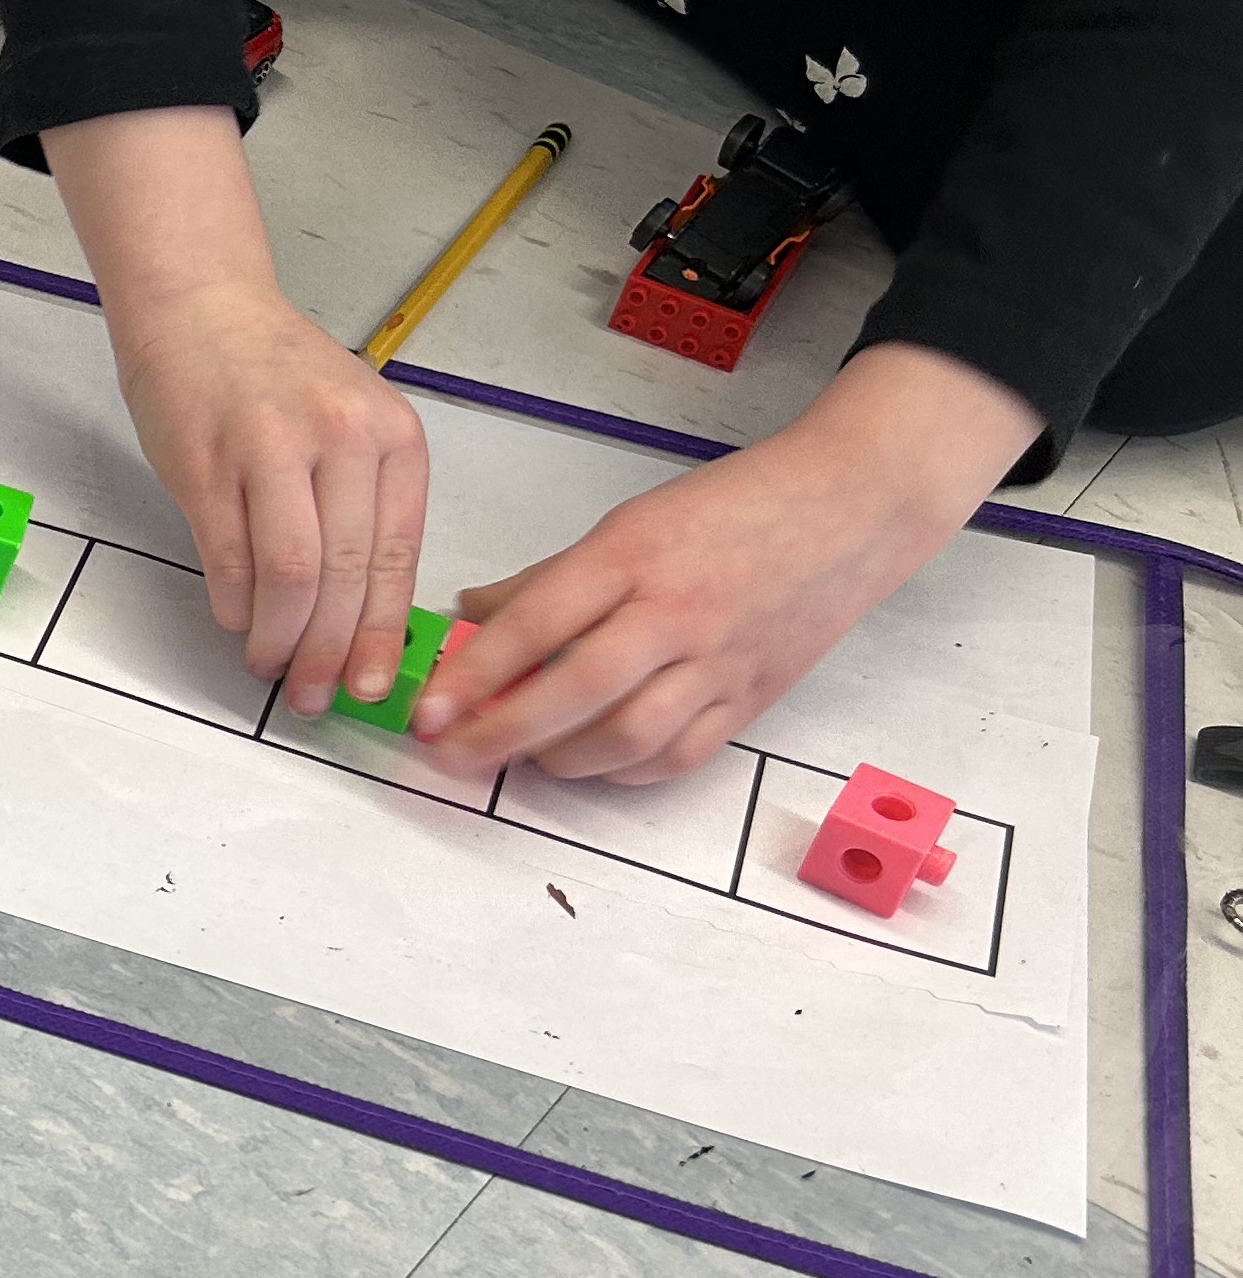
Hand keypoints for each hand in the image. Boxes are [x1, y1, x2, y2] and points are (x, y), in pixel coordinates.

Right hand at [112, 280, 435, 713]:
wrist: (199, 307)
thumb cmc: (273, 374)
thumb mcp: (349, 426)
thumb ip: (362, 509)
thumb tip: (362, 617)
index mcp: (393, 436)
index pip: (394, 558)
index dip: (381, 636)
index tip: (369, 686)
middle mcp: (343, 437)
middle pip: (343, 578)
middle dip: (327, 654)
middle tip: (311, 695)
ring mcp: (272, 448)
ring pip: (290, 578)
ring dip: (278, 639)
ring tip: (271, 665)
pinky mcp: (208, 464)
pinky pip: (230, 560)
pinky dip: (235, 606)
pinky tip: (238, 618)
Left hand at [415, 342, 1045, 782]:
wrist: (852, 507)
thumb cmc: (733, 507)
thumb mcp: (629, 521)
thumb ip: (549, 577)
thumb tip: (469, 616)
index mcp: (632, 557)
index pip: (535, 625)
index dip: (474, 676)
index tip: (426, 712)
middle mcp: (675, 615)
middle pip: (574, 694)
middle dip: (499, 736)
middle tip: (449, 756)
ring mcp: (719, 662)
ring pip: (625, 738)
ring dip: (559, 761)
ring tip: (522, 757)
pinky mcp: (753, 697)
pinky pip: (679, 755)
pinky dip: (625, 770)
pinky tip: (592, 762)